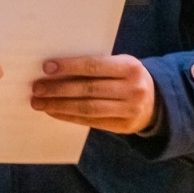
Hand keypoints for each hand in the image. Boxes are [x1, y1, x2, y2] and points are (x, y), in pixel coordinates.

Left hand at [30, 54, 156, 134]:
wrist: (156, 102)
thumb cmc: (128, 78)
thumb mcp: (120, 65)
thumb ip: (97, 67)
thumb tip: (56, 70)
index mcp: (130, 67)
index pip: (94, 66)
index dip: (69, 67)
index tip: (46, 67)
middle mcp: (132, 89)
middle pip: (89, 89)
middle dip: (59, 89)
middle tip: (37, 88)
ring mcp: (129, 110)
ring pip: (88, 108)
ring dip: (60, 105)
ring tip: (40, 103)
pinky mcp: (123, 127)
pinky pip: (91, 121)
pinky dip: (69, 117)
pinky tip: (54, 112)